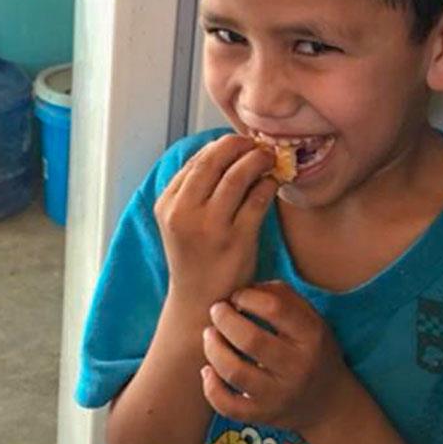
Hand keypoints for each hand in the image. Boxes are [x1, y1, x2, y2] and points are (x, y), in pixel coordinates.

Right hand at [154, 134, 277, 306]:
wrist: (200, 301)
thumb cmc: (196, 256)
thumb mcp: (181, 221)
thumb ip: (194, 189)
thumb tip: (224, 151)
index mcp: (167, 205)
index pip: (195, 162)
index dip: (221, 146)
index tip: (239, 142)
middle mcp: (184, 214)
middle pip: (213, 162)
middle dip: (239, 146)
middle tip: (257, 144)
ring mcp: (210, 227)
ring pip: (236, 177)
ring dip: (256, 160)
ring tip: (269, 158)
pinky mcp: (237, 240)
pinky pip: (257, 200)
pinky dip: (268, 184)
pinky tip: (274, 182)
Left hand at [199, 280, 357, 433]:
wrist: (328, 403)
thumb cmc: (313, 350)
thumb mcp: (311, 318)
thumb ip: (282, 296)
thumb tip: (245, 288)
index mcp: (311, 336)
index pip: (274, 309)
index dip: (247, 297)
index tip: (237, 296)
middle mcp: (298, 367)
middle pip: (250, 340)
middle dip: (224, 320)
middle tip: (216, 311)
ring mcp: (279, 395)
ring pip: (234, 372)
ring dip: (213, 349)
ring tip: (209, 336)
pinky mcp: (263, 416)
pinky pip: (228, 405)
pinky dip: (211, 387)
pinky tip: (208, 371)